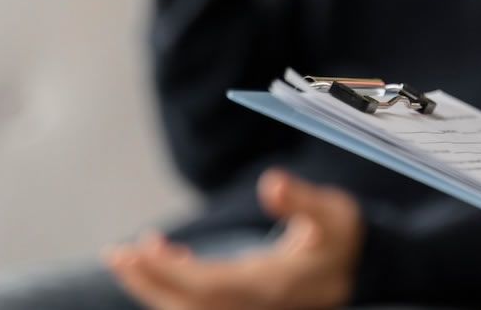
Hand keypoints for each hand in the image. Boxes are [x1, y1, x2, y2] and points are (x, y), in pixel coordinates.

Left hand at [106, 170, 362, 309]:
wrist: (363, 269)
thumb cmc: (344, 237)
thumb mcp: (333, 213)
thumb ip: (302, 200)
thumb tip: (271, 183)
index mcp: (272, 285)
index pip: (210, 287)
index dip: (171, 274)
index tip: (141, 249)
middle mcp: (255, 305)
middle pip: (190, 305)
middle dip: (150, 283)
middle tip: (117, 254)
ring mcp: (249, 309)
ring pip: (190, 308)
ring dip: (155, 286)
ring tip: (127, 257)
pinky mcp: (245, 304)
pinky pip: (201, 304)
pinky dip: (174, 286)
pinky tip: (164, 260)